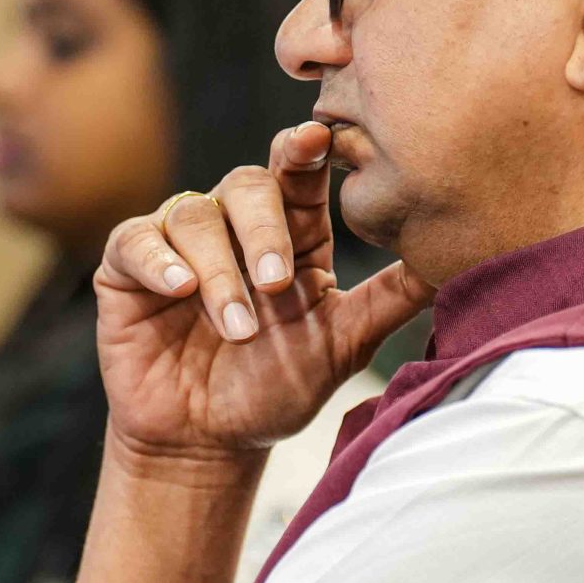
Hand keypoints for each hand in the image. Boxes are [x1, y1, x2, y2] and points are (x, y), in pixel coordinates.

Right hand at [96, 121, 432, 464]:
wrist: (206, 443)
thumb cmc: (274, 389)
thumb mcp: (342, 345)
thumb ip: (391, 298)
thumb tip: (454, 257)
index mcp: (291, 234)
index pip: (297, 175)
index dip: (305, 151)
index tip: (318, 139)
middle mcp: (234, 226)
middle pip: (245, 184)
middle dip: (262, 231)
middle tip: (276, 285)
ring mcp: (179, 242)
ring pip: (195, 215)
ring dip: (219, 272)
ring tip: (237, 328)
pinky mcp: (129, 267)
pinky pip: (138, 239)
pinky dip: (160, 261)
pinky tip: (180, 291)